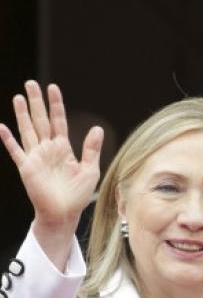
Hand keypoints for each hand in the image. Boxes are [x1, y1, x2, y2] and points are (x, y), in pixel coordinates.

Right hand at [0, 81, 103, 228]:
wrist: (64, 214)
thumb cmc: (78, 196)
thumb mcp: (90, 171)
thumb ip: (91, 149)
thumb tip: (97, 128)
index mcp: (63, 149)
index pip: (59, 121)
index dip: (55, 105)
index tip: (53, 88)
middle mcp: (48, 150)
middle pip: (41, 120)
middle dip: (36, 102)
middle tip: (31, 83)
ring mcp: (36, 157)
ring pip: (28, 130)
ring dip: (22, 114)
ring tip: (18, 97)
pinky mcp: (27, 168)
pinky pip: (16, 151)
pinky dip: (8, 140)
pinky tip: (2, 127)